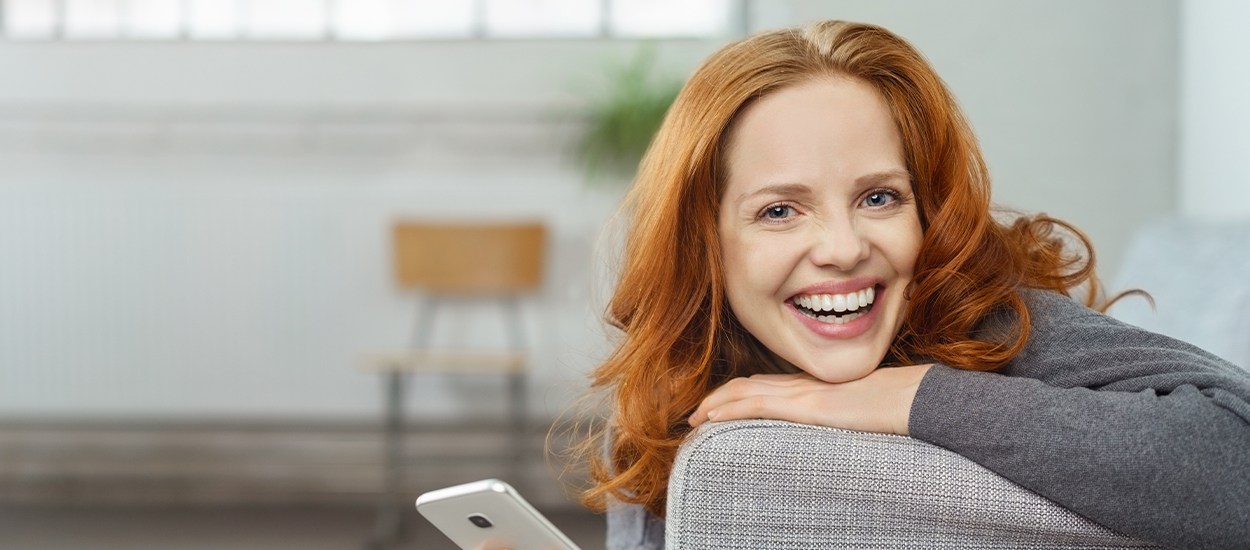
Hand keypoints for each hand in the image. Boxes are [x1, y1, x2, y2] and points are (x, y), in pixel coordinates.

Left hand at [688, 364, 932, 434]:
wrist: (912, 398)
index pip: (762, 385)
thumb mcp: (857, 410)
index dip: (734, 394)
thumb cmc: (894, 405)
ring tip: (693, 420)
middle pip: (745, 385)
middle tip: (693, 416)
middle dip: (715, 399)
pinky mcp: (806, 405)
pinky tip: (712, 418)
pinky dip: (729, 409)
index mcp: (812, 385)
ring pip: (744, 393)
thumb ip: (837, 414)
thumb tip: (831, 425)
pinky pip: (757, 404)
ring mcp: (802, 393)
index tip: (714, 409)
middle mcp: (801, 384)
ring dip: (714, 405)